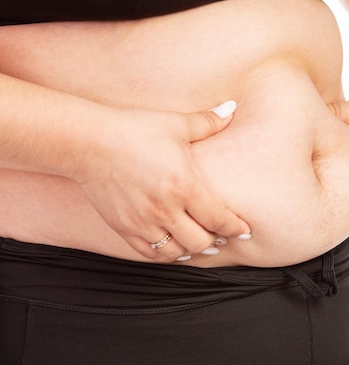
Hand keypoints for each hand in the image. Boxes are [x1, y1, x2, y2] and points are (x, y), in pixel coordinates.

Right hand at [75, 100, 250, 261]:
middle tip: (221, 234)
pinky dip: (166, 255)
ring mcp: (143, 222)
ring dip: (191, 249)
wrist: (88, 142)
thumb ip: (207, 122)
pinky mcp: (124, 227)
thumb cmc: (134, 130)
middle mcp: (166, 210)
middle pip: (201, 241)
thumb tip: (231, 109)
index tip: (244, 230)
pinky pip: (150, 254)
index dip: (235, 227)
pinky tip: (174, 248)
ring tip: (199, 242)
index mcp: (184, 186)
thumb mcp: (176, 124)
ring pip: (176, 252)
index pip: (219, 218)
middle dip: (215, 240)